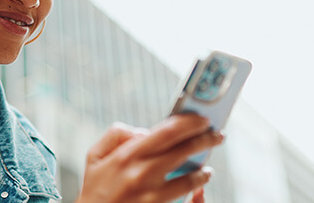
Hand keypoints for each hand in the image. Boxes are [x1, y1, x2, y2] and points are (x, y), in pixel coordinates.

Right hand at [76, 114, 223, 202]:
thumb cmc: (95, 188)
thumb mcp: (95, 155)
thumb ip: (116, 135)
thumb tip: (144, 132)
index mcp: (127, 155)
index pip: (167, 131)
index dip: (189, 123)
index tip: (202, 119)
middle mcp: (142, 173)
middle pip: (184, 150)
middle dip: (206, 140)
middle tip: (218, 135)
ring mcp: (151, 194)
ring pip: (190, 178)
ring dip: (204, 170)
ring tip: (207, 167)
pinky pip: (185, 197)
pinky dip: (197, 190)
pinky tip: (201, 185)